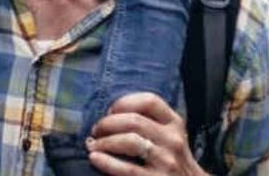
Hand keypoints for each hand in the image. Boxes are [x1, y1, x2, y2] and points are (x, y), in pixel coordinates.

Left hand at [87, 93, 202, 174]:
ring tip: (93, 146)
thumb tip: (110, 116)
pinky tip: (95, 158)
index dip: (124, 102)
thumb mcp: (169, 136)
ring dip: (105, 142)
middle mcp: (173, 140)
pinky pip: (127, 168)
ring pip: (129, 141)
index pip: (150, 101)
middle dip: (107, 124)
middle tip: (95, 131)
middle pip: (134, 121)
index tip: (109, 111)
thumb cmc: (172, 160)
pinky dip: (107, 161)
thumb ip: (149, 123)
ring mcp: (166, 161)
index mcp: (174, 123)